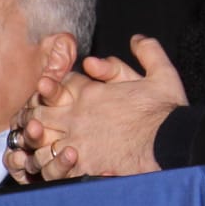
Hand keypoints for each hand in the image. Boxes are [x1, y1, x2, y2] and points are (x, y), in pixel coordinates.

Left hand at [7, 36, 186, 180]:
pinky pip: (51, 165)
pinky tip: (49, 165)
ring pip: (39, 139)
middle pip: (40, 111)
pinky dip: (47, 165)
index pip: (58, 84)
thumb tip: (136, 39)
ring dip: (36, 140)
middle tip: (34, 120)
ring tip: (39, 144)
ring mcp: (75, 139)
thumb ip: (148, 52)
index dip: (51, 86)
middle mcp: (77, 114)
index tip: (48, 90)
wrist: (170, 143)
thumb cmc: (166, 110)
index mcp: (90, 92)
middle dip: (35, 114)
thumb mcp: (161, 73)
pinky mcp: (80, 164)